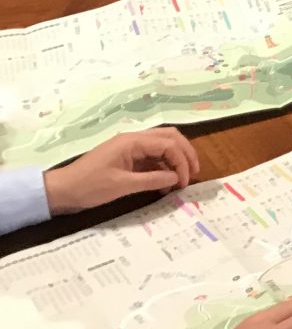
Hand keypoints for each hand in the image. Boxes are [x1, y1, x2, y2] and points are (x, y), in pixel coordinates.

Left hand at [43, 128, 199, 213]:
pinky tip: (164, 183)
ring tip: (181, 178)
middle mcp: (134, 139)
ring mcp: (130, 148)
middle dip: (185, 154)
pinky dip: (163, 167)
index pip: (168, 144)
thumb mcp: (122, 185)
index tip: (184, 182)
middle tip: (193, 173)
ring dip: (175, 159)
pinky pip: (152, 157)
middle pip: (170, 137)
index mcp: (132, 141)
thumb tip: (176, 178)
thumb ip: (152, 180)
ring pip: (163, 145)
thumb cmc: (89, 186)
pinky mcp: (127, 158)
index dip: (182, 162)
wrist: (61, 191)